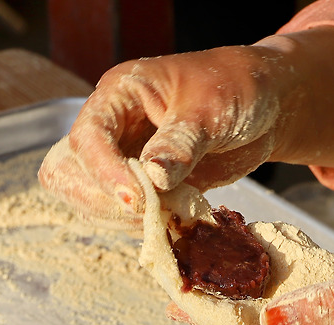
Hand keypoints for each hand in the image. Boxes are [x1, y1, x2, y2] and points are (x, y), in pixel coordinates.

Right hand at [38, 45, 287, 228]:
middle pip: (68, 173)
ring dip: (123, 219)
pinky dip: (145, 227)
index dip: (103, 172)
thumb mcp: (211, 108)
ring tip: (172, 214)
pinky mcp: (144, 189)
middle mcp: (112, 129)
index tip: (136, 199)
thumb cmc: (237, 88)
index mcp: (119, 94)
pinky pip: (124, 217)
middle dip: (101, 199)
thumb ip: (181, 143)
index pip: (87, 137)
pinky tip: (176, 222)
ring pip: (90, 201)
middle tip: (150, 212)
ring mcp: (123, 161)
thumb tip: (153, 178)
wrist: (265, 105)